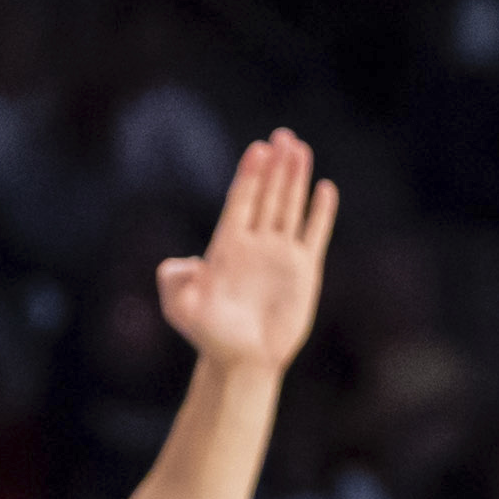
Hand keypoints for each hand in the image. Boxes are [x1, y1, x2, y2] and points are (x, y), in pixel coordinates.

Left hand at [160, 130, 339, 371]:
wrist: (242, 361)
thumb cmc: (210, 336)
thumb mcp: (179, 307)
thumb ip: (174, 281)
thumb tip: (183, 263)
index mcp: (227, 245)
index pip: (240, 201)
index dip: (249, 175)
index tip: (258, 149)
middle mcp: (255, 243)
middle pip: (266, 196)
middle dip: (275, 167)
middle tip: (284, 137)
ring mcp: (281, 255)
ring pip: (289, 208)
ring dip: (296, 179)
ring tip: (302, 149)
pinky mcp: (304, 272)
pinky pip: (313, 235)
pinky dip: (320, 214)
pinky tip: (325, 189)